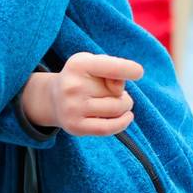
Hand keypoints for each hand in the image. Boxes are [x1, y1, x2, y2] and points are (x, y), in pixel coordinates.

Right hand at [21, 52, 143, 135]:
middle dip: (122, 93)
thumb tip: (119, 90)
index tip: (138, 72)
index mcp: (78, 64)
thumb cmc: (82, 77)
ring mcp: (72, 107)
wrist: (54, 98)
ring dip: (124, 107)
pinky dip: (123, 123)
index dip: (129, 70)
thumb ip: (112, 69)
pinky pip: (109, 128)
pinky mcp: (75, 126)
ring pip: (116, 110)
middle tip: (113, 92)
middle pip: (117, 92)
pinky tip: (127, 117)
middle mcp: (73, 86)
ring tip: (116, 102)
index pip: (111, 67)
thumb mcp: (93, 63)